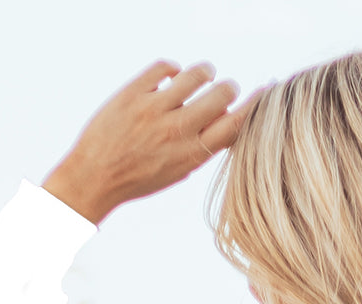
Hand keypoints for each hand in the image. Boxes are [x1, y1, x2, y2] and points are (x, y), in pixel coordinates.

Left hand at [42, 58, 265, 225]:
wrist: (94, 177)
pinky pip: (164, 67)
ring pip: (196, 75)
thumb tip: (226, 120)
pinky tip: (173, 75)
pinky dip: (173, 68)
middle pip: (221, 95)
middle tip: (224, 89)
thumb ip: (201, 147)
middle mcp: (177, 130)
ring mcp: (155, 110)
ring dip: (205, 72)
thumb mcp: (176, 171)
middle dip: (228, 88)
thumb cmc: (137, 178)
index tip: (267, 91)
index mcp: (192, 154)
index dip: (255, 105)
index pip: (235, 124)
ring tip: (203, 75)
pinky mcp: (133, 93)